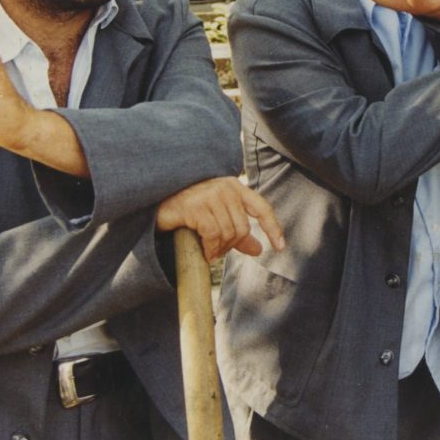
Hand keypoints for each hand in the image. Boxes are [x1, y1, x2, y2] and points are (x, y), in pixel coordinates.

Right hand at [156, 177, 284, 261]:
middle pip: (242, 228)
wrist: (158, 202)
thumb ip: (237, 233)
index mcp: (235, 187)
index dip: (273, 228)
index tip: (280, 247)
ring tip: (209, 251)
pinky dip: (210, 248)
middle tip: (217, 251)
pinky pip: (213, 235)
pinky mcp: (196, 206)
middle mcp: (226, 188)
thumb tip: (259, 250)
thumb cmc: (190, 210)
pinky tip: (204, 251)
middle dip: (232, 245)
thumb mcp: (217, 218)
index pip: (262, 208)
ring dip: (219, 249)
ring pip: (228, 233)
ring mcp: (210, 195)